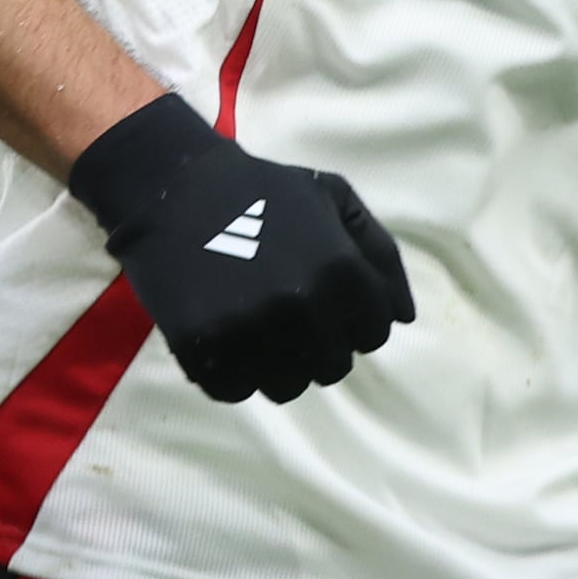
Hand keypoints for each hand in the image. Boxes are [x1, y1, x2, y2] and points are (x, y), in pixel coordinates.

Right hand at [65, 95, 414, 403]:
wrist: (174, 187)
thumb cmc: (263, 191)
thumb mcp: (335, 198)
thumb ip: (381, 256)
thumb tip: (403, 316)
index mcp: (341, 272)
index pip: (373, 334)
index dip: (353, 321)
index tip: (328, 305)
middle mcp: (301, 307)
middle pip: (332, 368)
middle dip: (318, 346)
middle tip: (289, 317)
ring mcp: (249, 331)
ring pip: (286, 388)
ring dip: (277, 366)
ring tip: (258, 328)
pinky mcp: (202, 349)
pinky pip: (234, 391)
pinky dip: (232, 373)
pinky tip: (226, 336)